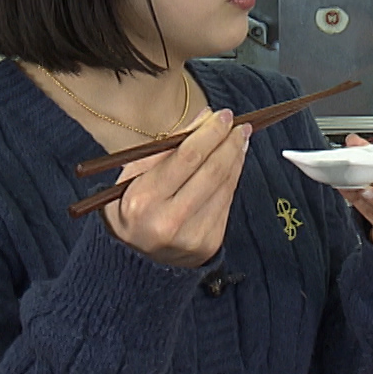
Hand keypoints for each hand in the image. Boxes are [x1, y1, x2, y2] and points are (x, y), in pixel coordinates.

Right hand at [104, 108, 251, 269]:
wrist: (135, 257)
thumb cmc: (133, 207)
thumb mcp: (134, 175)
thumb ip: (167, 146)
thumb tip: (205, 118)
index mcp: (144, 200)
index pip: (187, 157)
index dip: (211, 133)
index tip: (224, 116)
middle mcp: (168, 220)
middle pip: (212, 171)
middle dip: (229, 142)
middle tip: (239, 125)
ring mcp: (192, 235)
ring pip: (224, 185)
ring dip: (236, 157)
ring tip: (240, 139)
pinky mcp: (209, 243)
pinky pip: (227, 201)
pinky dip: (233, 177)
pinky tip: (234, 162)